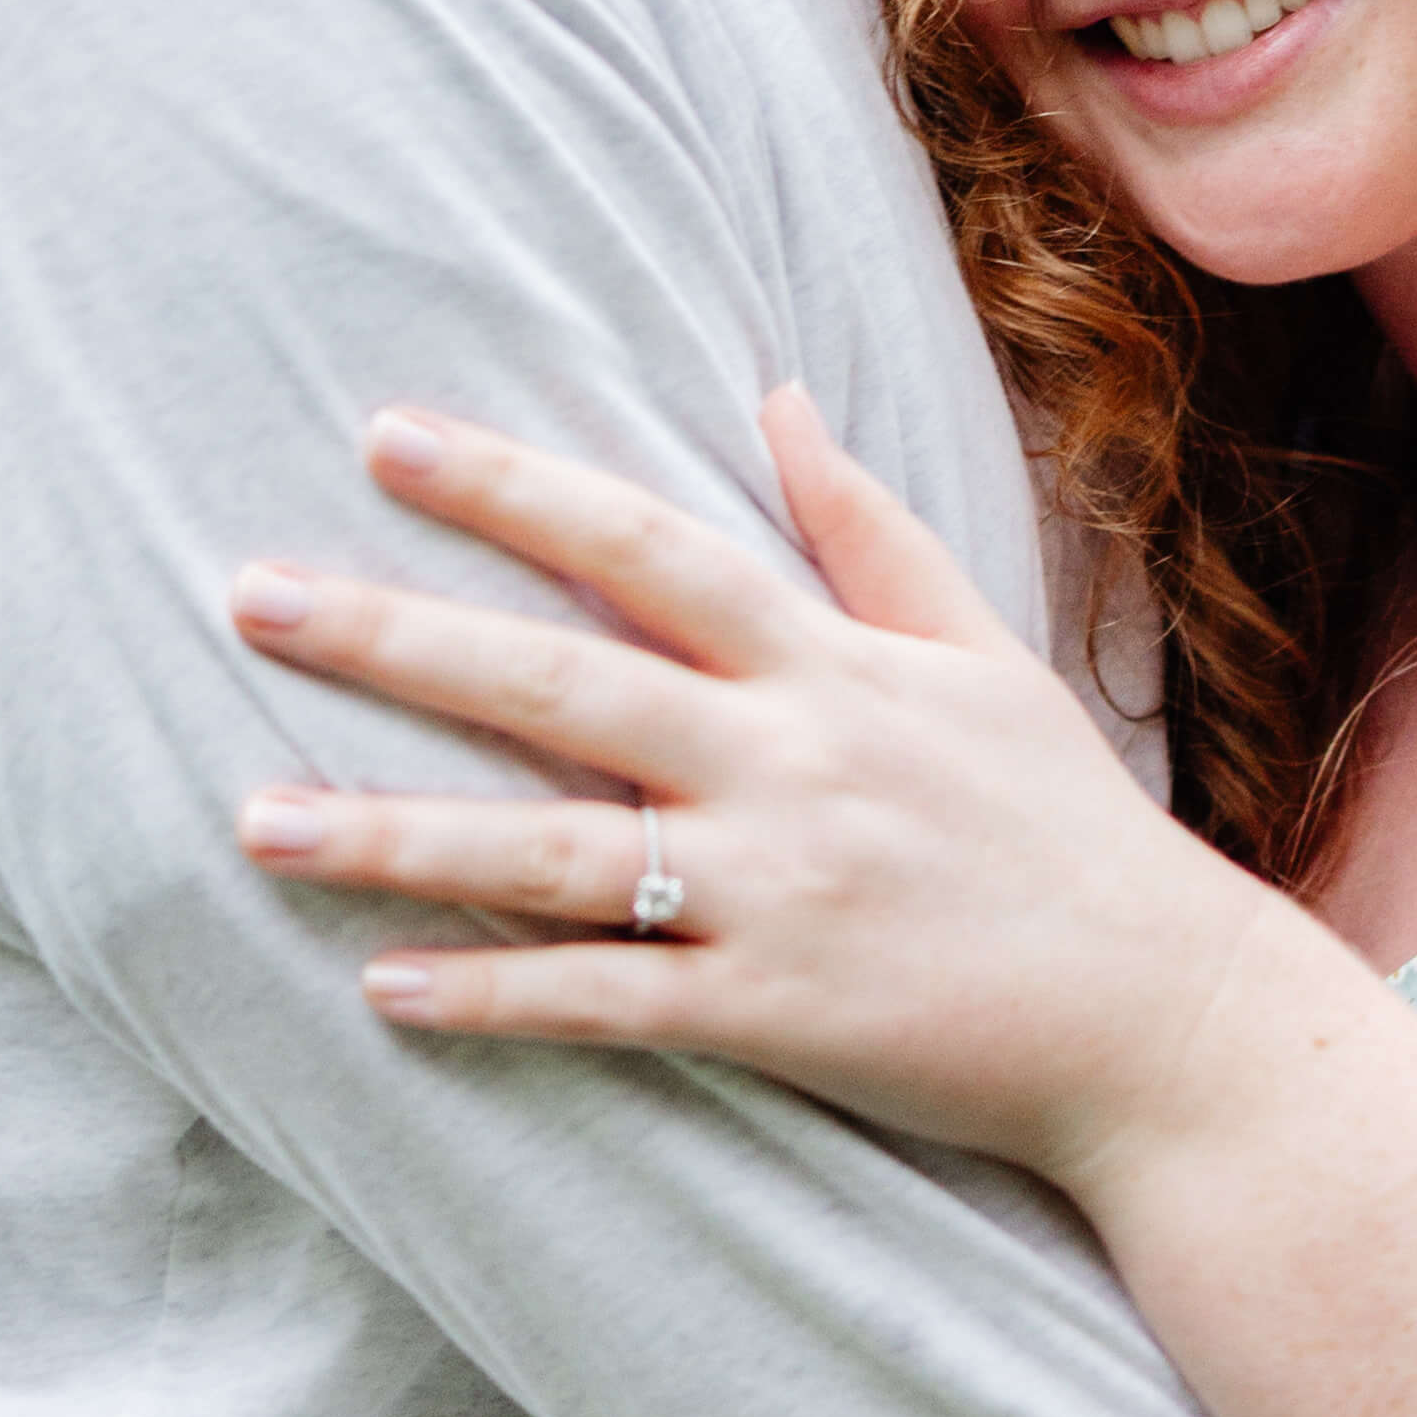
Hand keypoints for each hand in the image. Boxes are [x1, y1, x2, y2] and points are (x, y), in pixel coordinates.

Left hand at [227, 390, 1254, 1175]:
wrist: (1169, 1022)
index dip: (514, 489)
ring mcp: (783, 891)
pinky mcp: (781, 1013)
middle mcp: (795, 762)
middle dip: (398, 636)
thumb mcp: (981, 655)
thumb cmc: (1066, 831)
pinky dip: (495, 995)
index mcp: (835, 663)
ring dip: (396, 835)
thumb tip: (774, 394)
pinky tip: (379, 987)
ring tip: (252, 817)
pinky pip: (610, 1002)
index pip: (649, 544)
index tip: (383, 437)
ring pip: (555, 853)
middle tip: (248, 595)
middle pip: (564, 680)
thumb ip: (866, 531)